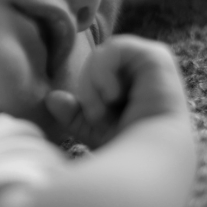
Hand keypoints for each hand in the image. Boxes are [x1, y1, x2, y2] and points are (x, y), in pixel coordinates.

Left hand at [45, 35, 188, 147]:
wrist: (149, 157)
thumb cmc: (125, 147)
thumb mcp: (92, 129)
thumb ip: (73, 113)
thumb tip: (51, 98)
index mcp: (132, 85)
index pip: (95, 70)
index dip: (88, 92)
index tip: (94, 118)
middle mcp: (143, 71)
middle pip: (95, 61)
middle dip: (88, 89)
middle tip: (98, 115)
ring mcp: (150, 62)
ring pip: (101, 54)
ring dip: (94, 83)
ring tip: (104, 108)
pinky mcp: (156, 55)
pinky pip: (114, 48)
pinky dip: (104, 72)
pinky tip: (113, 95)